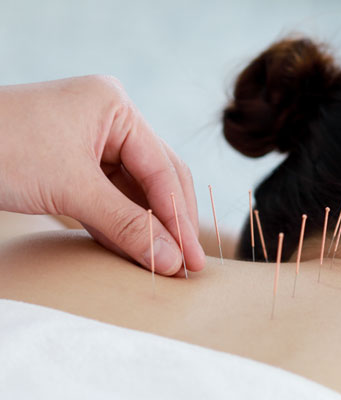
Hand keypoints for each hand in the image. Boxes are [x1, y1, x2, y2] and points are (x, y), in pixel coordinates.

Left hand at [0, 75, 204, 274]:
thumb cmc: (1, 149)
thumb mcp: (70, 189)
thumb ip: (126, 225)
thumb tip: (170, 260)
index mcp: (116, 108)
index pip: (162, 169)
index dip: (179, 217)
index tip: (191, 258)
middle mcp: (111, 121)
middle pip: (158, 177)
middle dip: (171, 221)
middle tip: (187, 263)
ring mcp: (95, 141)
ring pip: (136, 191)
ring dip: (148, 226)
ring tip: (165, 262)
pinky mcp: (77, 164)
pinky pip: (111, 197)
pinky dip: (121, 224)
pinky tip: (135, 249)